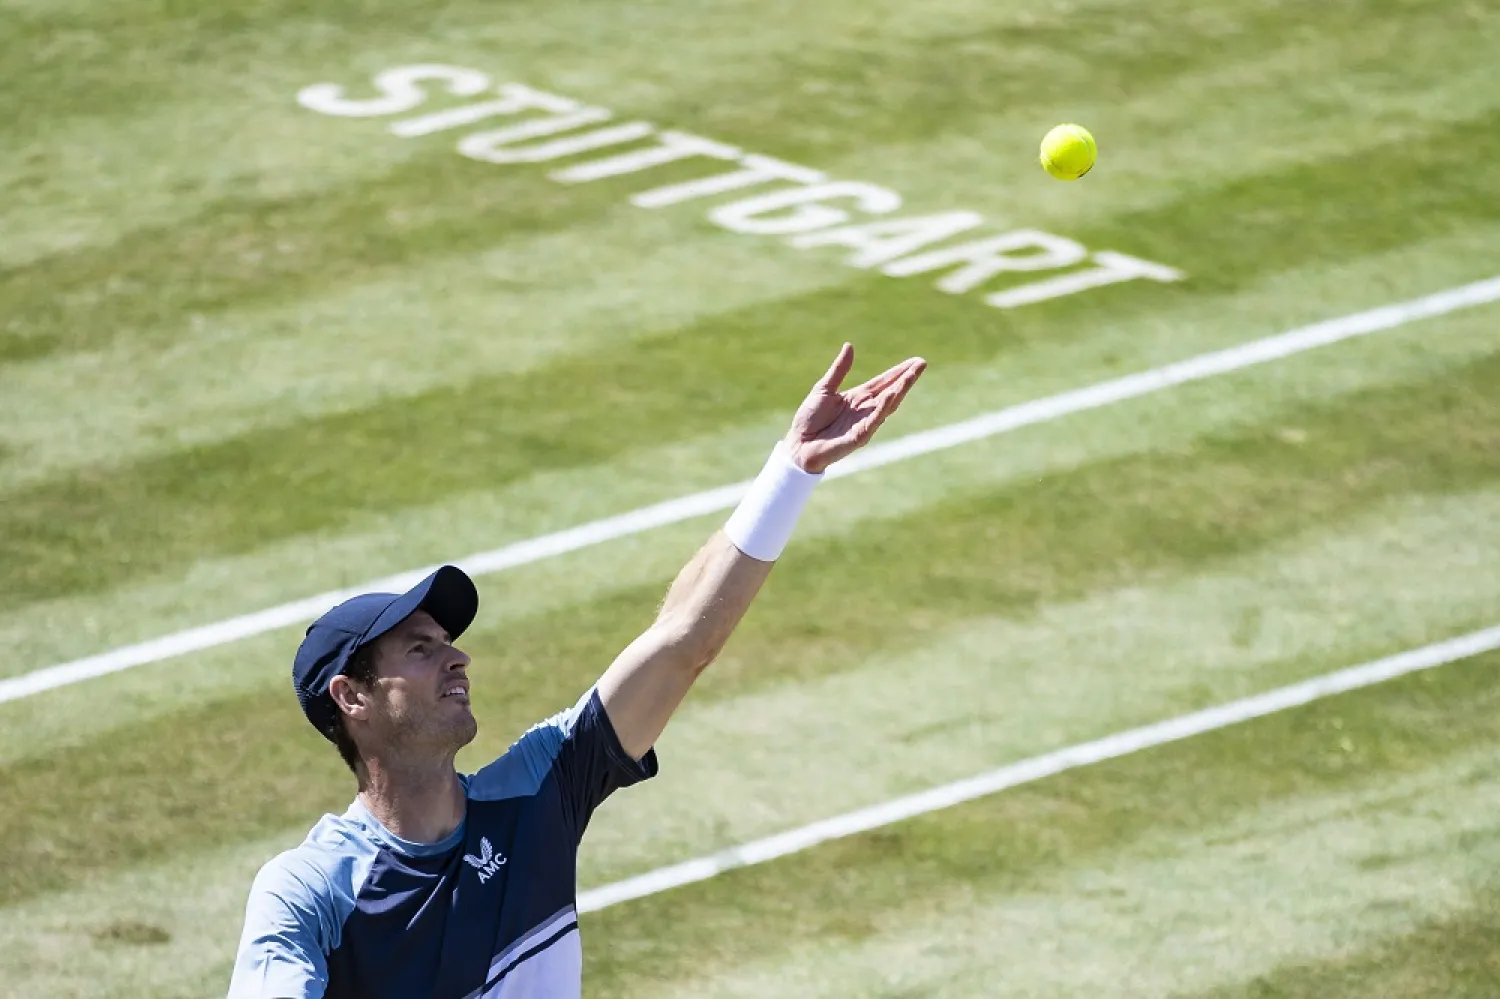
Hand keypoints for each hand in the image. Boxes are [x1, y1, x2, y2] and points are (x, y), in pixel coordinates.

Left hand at [782, 343, 925, 473]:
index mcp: (859, 398)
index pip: (884, 382)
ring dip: (900, 390)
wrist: (798, 444)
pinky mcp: (859, 436)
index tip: (916, 361)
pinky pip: (874, 421)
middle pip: (891, 391)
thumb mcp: (824, 388)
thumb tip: (849, 346)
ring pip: (887, 405)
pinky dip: (883, 408)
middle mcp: (866, 410)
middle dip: (906, 378)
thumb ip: (839, 369)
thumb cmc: (810, 419)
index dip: (899, 372)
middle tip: (921, 364)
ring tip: (911, 376)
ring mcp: (865, 423)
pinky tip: (892, 395)